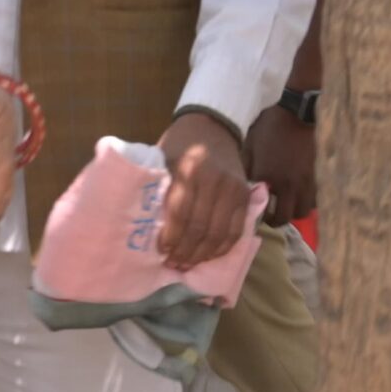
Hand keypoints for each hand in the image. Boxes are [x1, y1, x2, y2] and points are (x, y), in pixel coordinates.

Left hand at [154, 111, 250, 268]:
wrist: (212, 126)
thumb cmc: (178, 145)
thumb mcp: (161, 159)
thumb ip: (158, 188)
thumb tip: (145, 227)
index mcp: (189, 169)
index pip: (180, 211)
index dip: (171, 236)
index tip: (161, 252)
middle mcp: (214, 179)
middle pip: (201, 227)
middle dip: (186, 251)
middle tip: (173, 265)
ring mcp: (233, 188)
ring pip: (219, 233)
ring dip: (203, 255)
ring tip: (187, 265)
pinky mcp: (245, 195)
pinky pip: (237, 230)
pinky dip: (222, 248)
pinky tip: (208, 256)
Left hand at [246, 104, 316, 225]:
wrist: (295, 114)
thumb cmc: (267, 128)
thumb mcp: (249, 147)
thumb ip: (245, 170)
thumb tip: (242, 188)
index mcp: (268, 178)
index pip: (262, 209)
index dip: (257, 216)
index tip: (253, 213)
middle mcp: (288, 185)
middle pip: (285, 218)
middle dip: (275, 220)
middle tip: (269, 214)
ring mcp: (305, 182)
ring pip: (303, 212)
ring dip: (293, 212)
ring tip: (285, 204)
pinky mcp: (317, 177)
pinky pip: (314, 200)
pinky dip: (306, 202)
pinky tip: (297, 194)